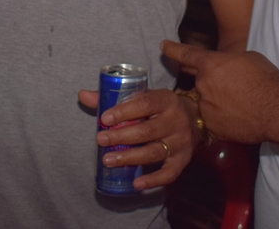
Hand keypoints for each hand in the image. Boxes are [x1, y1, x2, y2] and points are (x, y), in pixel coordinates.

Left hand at [77, 87, 197, 189]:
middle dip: (121, 136)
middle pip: (147, 131)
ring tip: (108, 160)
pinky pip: (169, 174)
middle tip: (100, 140)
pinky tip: (136, 184)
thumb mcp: (144, 96)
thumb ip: (115, 97)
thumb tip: (83, 95)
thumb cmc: (160, 107)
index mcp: (166, 100)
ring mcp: (181, 142)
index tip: (104, 118)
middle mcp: (176, 120)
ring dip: (130, 158)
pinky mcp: (183, 160)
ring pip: (154, 152)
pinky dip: (153, 180)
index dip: (124, 112)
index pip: (145, 104)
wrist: (196, 117)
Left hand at [161, 40, 278, 143]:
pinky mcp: (212, 127)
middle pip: (199, 82)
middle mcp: (202, 85)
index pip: (186, 54)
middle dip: (211, 84)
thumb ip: (231, 61)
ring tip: (237, 104)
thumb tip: (228, 65)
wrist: (275, 110)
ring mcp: (205, 107)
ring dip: (216, 102)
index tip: (162, 46)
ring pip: (205, 102)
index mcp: (210, 64)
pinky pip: (212, 120)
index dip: (173, 49)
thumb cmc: (265, 80)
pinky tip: (238, 117)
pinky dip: (222, 118)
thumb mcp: (248, 58)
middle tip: (230, 87)